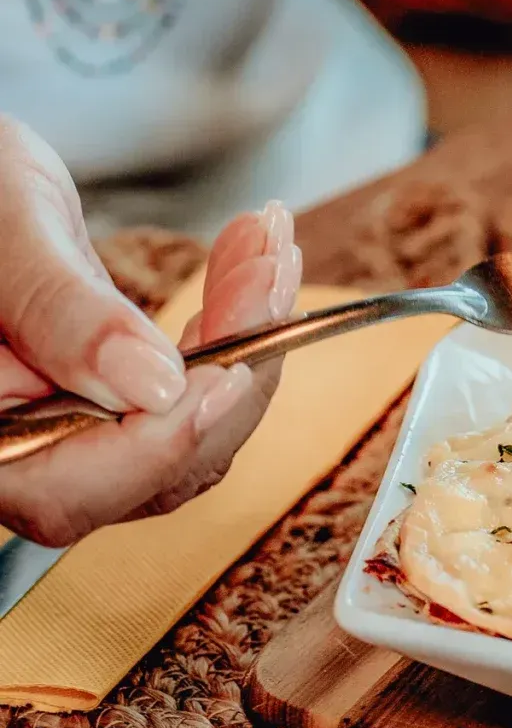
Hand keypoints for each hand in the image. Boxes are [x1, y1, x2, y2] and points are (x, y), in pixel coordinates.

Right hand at [0, 117, 297, 548]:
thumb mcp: (10, 235)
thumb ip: (62, 313)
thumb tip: (154, 385)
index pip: (67, 492)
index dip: (160, 444)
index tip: (232, 370)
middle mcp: (20, 453)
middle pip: (145, 472)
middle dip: (229, 373)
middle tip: (270, 272)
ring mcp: (70, 432)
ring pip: (185, 432)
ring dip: (246, 342)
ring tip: (270, 252)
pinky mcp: (111, 400)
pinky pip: (188, 392)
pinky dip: (232, 331)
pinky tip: (251, 265)